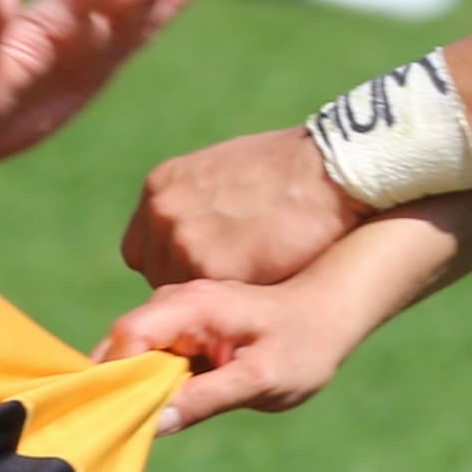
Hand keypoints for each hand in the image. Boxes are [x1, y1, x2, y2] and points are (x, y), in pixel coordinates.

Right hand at [98, 273, 375, 433]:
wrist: (328, 315)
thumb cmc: (303, 346)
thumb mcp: (261, 381)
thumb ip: (207, 399)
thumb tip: (153, 424)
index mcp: (192, 307)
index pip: (128, 337)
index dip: (117, 378)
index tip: (124, 419)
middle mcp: (175, 302)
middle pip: (119, 344)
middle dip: (117, 386)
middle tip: (129, 429)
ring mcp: (175, 313)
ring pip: (129, 352)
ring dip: (131, 387)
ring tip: (146, 421)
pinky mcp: (180, 328)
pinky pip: (147, 356)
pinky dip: (146, 383)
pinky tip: (162, 407)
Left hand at [122, 121, 362, 286]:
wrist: (329, 169)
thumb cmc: (290, 168)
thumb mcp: (223, 169)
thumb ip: (195, 202)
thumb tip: (190, 231)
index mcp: (161, 187)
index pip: (142, 249)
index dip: (169, 264)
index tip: (199, 269)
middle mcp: (162, 212)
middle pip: (158, 275)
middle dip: (189, 283)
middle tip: (231, 281)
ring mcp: (182, 241)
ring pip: (181, 294)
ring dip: (210, 297)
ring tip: (250, 283)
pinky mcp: (211, 269)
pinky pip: (209, 304)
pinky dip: (231, 303)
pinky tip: (260, 287)